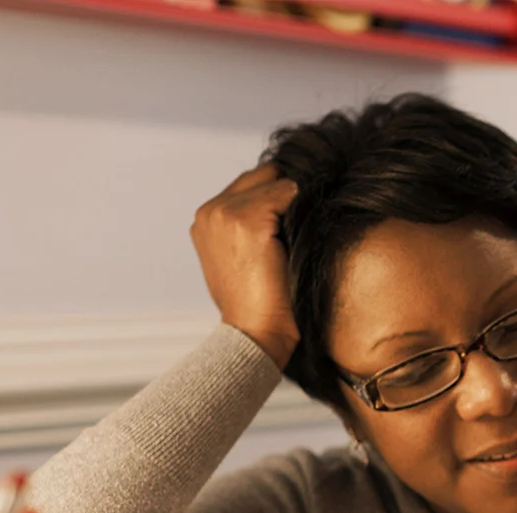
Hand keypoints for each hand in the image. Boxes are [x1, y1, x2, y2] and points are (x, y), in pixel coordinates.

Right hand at [190, 164, 299, 368]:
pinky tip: (305, 236)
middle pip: (261, 175)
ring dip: (296, 203)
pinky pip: (287, 193)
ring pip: (276, 182)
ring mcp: (225, 213)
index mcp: (206, 220)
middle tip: (311, 214)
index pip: (248, 184)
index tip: (301, 209)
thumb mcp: (246, 259)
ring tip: (306, 232)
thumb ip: (253, 228)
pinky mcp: (246, 220)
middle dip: (287, 190)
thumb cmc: (259, 305)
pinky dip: (301, 209)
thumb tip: (291, 201)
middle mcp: (209, 211)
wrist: (254, 334)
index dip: (277, 193)